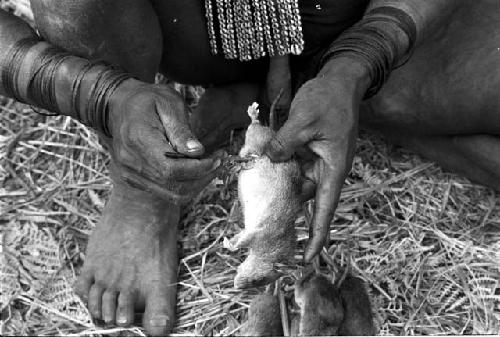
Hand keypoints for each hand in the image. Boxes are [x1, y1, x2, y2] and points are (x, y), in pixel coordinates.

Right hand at [107, 79, 221, 204]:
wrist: (119, 105)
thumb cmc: (148, 100)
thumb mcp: (168, 103)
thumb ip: (182, 129)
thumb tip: (197, 152)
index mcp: (138, 139)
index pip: (171, 169)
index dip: (198, 169)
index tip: (217, 158)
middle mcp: (130, 162)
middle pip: (173, 186)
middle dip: (203, 177)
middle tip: (220, 160)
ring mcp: (130, 174)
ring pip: (172, 194)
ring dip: (198, 184)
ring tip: (212, 165)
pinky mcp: (135, 180)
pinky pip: (165, 192)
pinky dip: (186, 185)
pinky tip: (196, 168)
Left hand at [265, 57, 370, 261]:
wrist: (340, 81)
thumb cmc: (329, 100)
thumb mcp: (304, 120)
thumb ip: (284, 143)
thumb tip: (267, 159)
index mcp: (333, 169)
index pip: (324, 210)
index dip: (316, 235)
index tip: (308, 258)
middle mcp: (326, 170)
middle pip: (306, 199)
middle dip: (287, 209)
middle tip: (263, 224)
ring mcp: (317, 161)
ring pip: (296, 182)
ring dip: (279, 185)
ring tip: (257, 194)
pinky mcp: (309, 151)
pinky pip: (292, 166)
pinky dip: (279, 168)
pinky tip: (261, 167)